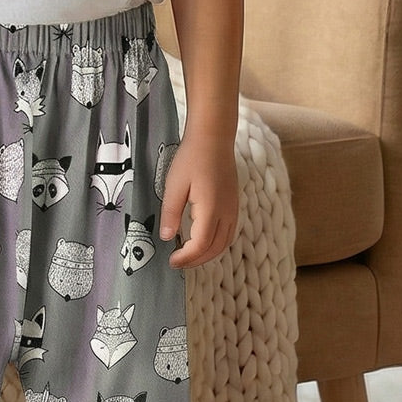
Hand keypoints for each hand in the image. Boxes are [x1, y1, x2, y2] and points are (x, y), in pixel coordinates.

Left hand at [157, 135, 238, 269]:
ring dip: (208, 254)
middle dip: (197, 260)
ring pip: (225, 243)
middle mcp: (226, 213)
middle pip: (215, 248)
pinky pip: (229, 232)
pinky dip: (216, 243)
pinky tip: (202, 239)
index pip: (201, 244)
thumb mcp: (174, 185)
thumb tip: (167, 237)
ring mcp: (233, 209)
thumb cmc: (192, 158)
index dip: (187, 257)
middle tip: (178, 262)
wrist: (213, 138)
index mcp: (211, 209)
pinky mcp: (234, 204)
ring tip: (189, 254)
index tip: (171, 261)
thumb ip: (170, 212)